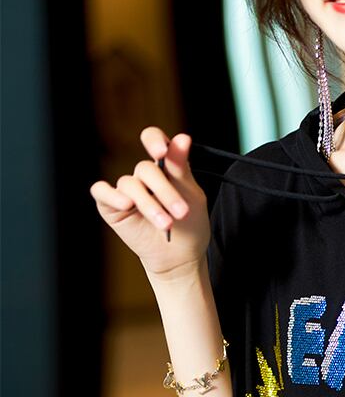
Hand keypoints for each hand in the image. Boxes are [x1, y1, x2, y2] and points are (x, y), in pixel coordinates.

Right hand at [89, 127, 210, 277]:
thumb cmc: (189, 225)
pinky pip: (101, 191)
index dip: (154, 140)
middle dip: (165, 191)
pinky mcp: (110, 206)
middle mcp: (143, 176)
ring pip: (129, 185)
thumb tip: (183, 138)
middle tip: (182, 213)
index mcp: (165, 166)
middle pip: (145, 168)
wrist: (179, 258)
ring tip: (166, 224)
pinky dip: (111, 195)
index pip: (153, 139)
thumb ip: (182, 169)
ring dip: (149, 204)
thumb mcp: (191, 196)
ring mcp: (126, 190)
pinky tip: (126, 204)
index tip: (160, 152)